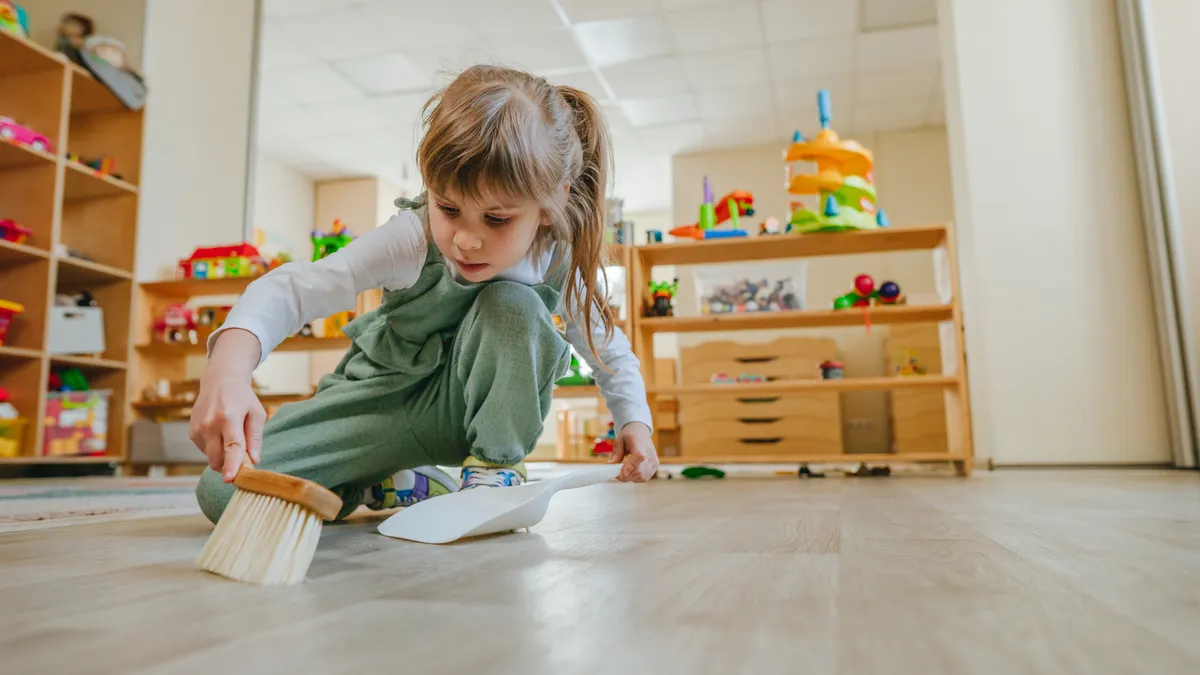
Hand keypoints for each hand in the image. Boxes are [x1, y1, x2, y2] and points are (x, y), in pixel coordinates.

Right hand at [188, 329, 264, 481]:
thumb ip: (256, 437)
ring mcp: (198, 429)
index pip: (231, 446)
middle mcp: (209, 424)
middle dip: (230, 466)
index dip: (231, 465)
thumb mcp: (257, 413)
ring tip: (232, 436)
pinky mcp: (192, 433)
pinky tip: (221, 433)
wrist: (219, 381)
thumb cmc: (242, 398)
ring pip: (211, 458)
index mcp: (228, 418)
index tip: (230, 479)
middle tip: (244, 459)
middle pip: (218, 458)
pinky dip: (215, 449)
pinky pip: (206, 452)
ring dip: (224, 456)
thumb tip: (254, 460)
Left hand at [609, 421, 658, 481]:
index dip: (628, 468)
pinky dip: (636, 477)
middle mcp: (650, 455)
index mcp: (641, 446)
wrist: (641, 431)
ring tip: (625, 469)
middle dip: (625, 476)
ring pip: (641, 477)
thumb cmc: (630, 435)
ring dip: (630, 477)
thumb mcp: (619, 441)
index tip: (618, 474)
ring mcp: (654, 462)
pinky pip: (644, 478)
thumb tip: (611, 465)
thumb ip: (616, 453)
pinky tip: (632, 469)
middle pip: (638, 472)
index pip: (638, 458)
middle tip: (616, 473)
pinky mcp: (656, 466)